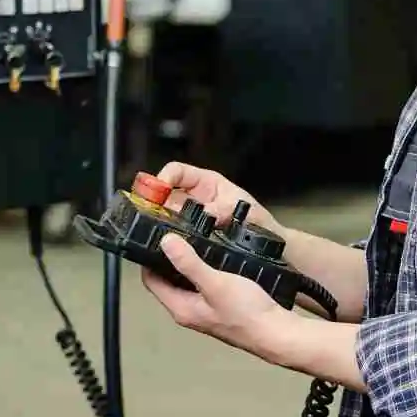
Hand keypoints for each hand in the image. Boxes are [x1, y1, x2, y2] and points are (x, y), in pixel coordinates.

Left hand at [140, 232, 286, 362]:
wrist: (276, 333)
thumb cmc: (246, 311)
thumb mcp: (215, 283)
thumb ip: (189, 263)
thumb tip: (164, 242)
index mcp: (180, 308)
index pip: (151, 281)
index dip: (149, 258)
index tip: (155, 235)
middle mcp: (188, 311)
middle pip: (167, 281)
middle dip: (168, 258)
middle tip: (175, 232)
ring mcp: (204, 311)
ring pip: (186, 282)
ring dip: (187, 262)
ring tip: (193, 238)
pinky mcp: (219, 308)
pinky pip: (203, 285)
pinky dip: (203, 269)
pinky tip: (214, 255)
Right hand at [154, 161, 281, 235]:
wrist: (268, 245)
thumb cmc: (258, 221)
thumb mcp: (244, 210)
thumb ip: (224, 209)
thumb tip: (206, 212)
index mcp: (206, 183)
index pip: (177, 171)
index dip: (164, 177)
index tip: (158, 189)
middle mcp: (194, 199)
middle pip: (164, 195)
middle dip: (153, 202)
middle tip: (147, 213)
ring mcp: (190, 218)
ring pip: (165, 215)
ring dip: (159, 221)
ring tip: (153, 230)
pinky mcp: (190, 237)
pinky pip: (174, 234)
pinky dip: (169, 238)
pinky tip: (166, 245)